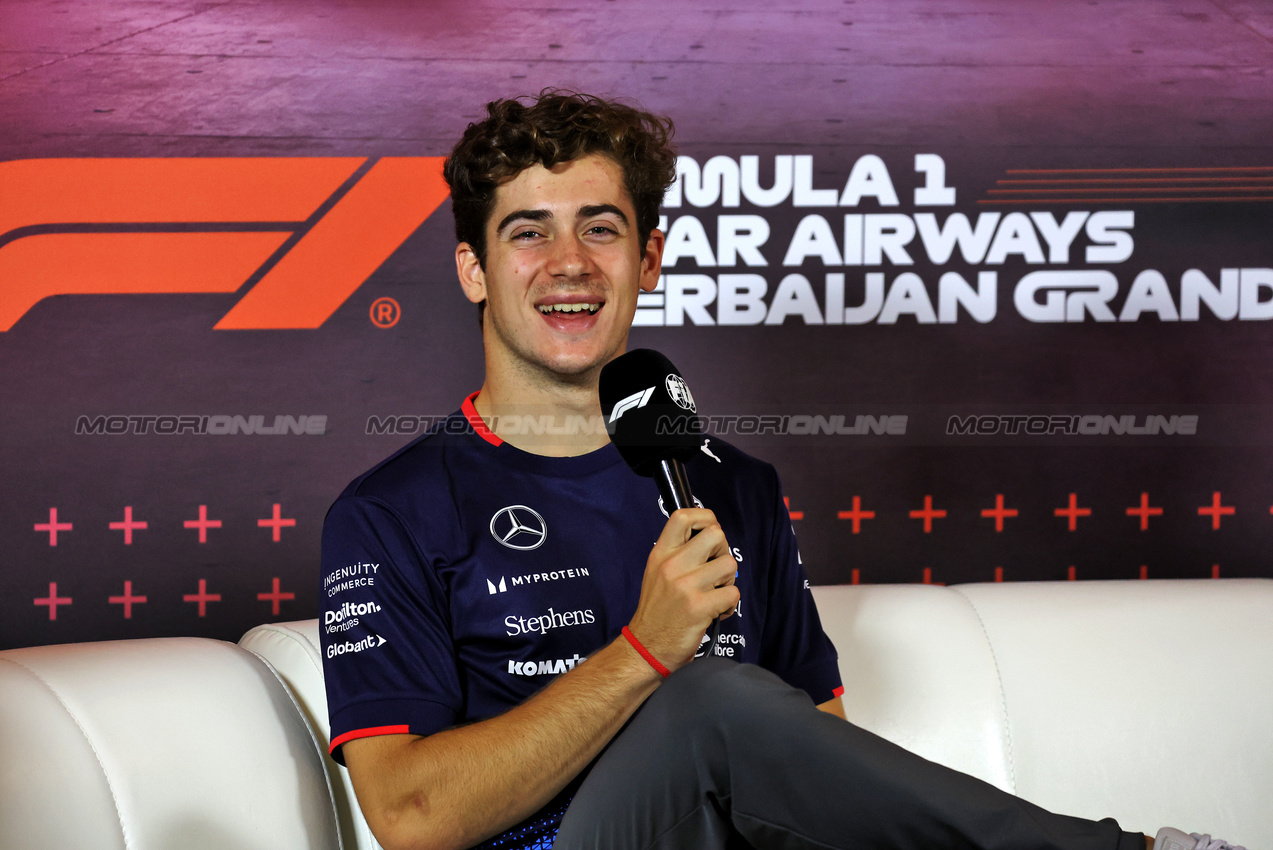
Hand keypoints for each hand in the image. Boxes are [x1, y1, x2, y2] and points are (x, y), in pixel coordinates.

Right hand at [626, 508, 739, 672]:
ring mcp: (685, 586)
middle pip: (716, 535)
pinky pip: (733, 593)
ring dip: (728, 581)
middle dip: (724, 551)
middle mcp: (671, 565)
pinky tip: (716, 611)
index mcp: (661, 553)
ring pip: (729, 564)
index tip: (710, 533)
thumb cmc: (658, 610)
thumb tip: (711, 534)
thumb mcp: (657, 572)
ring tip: (715, 593)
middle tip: (716, 570)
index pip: (684, 516)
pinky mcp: (698, 607)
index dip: (706, 518)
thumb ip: (679, 552)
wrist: (646, 647)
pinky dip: (729, 605)